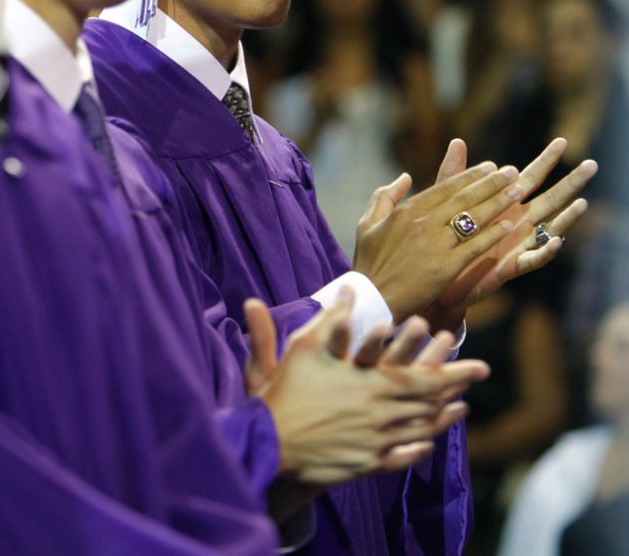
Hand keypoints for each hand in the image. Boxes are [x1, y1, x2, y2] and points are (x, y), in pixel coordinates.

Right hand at [257, 289, 488, 485]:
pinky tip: (427, 444)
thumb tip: (349, 288)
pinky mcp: (364, 463)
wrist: (270, 440)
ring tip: (460, 407)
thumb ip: (331, 317)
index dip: (456, 371)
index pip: (426, 377)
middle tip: (477, 378)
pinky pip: (400, 457)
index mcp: (372, 383)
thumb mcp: (305, 345)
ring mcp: (375, 442)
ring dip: (442, 418)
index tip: (482, 366)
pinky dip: (418, 449)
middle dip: (456, 388)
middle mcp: (381, 414)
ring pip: (419, 430)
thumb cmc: (287, 390)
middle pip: (429, 403)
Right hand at [353, 162, 522, 324]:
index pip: (446, 186)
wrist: (371, 299)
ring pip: (473, 217)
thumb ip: (385, 196)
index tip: (490, 167)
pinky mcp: (446, 267)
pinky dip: (493, 234)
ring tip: (517, 190)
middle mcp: (424, 222)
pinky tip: (508, 225)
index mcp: (407, 210)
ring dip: (499, 202)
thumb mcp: (368, 223)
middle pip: (465, 197)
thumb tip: (405, 177)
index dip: (470, 175)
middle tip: (512, 172)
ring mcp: (436, 244)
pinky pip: (475, 246)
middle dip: (492, 182)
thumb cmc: (369, 263)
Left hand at [431, 138, 596, 313]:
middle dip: (571, 182)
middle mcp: (518, 222)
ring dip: (567, 217)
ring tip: (582, 203)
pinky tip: (556, 240)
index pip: (530, 177)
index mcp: (505, 203)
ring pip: (550, 227)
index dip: (546, 160)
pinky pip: (533, 258)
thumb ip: (456, 173)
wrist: (439, 275)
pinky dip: (546, 250)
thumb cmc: (448, 236)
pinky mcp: (512, 265)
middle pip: (550, 198)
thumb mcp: (449, 201)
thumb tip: (458, 140)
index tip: (562, 140)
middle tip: (591, 165)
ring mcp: (519, 243)